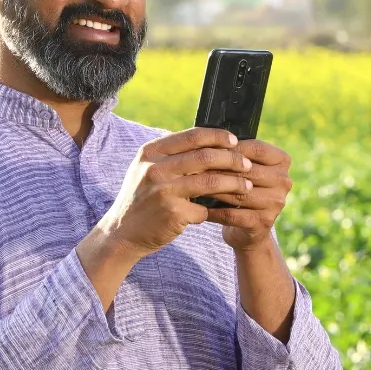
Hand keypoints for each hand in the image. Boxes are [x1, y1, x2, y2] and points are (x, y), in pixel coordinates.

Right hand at [99, 127, 253, 257]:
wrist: (122, 233)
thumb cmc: (142, 199)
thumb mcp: (147, 169)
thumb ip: (172, 155)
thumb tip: (210, 141)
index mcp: (151, 152)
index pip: (192, 136)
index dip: (218, 137)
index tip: (235, 142)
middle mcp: (155, 168)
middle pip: (206, 157)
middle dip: (233, 160)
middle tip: (247, 165)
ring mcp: (163, 191)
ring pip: (211, 182)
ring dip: (234, 184)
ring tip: (247, 186)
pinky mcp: (172, 214)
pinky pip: (204, 209)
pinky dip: (214, 211)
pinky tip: (221, 212)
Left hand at [204, 139, 292, 250]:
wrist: (249, 227)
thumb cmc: (242, 187)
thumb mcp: (245, 168)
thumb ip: (236, 154)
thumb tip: (210, 140)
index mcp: (283, 161)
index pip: (257, 149)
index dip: (231, 148)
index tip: (206, 148)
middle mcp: (284, 181)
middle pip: (247, 171)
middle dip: (218, 169)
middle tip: (193, 167)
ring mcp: (276, 203)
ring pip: (238, 193)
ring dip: (213, 190)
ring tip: (193, 185)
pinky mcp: (264, 223)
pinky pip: (232, 215)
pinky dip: (213, 211)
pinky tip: (197, 207)